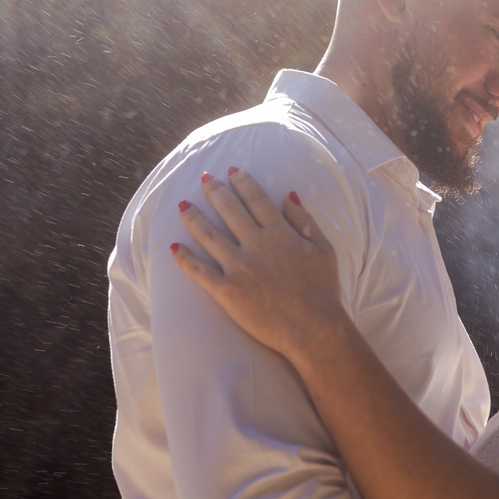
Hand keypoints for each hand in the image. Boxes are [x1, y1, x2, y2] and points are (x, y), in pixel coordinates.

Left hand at [171, 168, 346, 358]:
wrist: (313, 328)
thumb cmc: (323, 290)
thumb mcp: (324, 250)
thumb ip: (305, 221)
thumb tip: (289, 196)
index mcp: (280, 233)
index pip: (256, 199)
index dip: (243, 182)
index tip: (232, 171)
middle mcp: (255, 244)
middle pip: (229, 210)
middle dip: (215, 190)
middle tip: (204, 178)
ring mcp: (238, 267)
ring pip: (208, 235)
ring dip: (193, 217)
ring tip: (183, 204)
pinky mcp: (226, 290)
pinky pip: (199, 271)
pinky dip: (185, 258)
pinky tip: (174, 247)